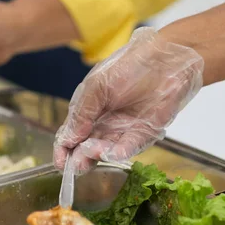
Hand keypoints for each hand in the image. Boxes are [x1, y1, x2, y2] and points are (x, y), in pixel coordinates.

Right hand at [53, 27, 203, 173]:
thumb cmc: (129, 66)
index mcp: (88, 110)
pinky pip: (129, 148)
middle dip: (79, 158)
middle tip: (76, 164)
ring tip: (93, 151)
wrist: (165, 61)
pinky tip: (113, 152)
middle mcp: (104, 123)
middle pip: (86, 148)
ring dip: (98, 154)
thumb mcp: (97, 86)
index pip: (70, 135)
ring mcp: (123, 130)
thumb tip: (67, 139)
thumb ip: (82, 113)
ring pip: (106, 150)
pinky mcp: (143, 134)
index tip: (59, 163)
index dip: (63, 150)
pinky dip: (120, 152)